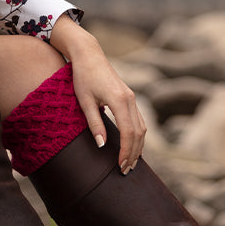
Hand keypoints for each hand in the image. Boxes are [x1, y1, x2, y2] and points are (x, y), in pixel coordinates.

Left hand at [50, 15, 145, 173]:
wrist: (89, 55)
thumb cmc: (83, 76)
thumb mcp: (85, 101)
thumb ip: (94, 124)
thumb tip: (102, 146)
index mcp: (119, 100)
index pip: (128, 133)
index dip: (125, 151)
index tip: (120, 166)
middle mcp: (129, 99)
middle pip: (138, 133)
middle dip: (133, 153)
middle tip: (126, 170)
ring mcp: (132, 97)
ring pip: (142, 127)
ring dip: (138, 146)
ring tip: (130, 163)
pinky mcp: (129, 97)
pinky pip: (139, 120)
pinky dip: (138, 135)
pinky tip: (133, 146)